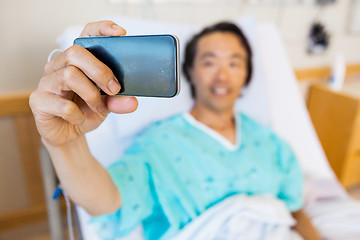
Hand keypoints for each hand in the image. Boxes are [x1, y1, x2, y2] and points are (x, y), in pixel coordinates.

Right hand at [29, 21, 137, 145]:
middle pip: (75, 52)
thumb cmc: (85, 112)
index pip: (85, 35)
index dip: (101, 29)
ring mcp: (47, 82)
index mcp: (77, 61)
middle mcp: (58, 66)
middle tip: (114, 89)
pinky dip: (78, 114)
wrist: (67, 134)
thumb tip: (132, 102)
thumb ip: (117, 101)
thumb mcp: (106, 105)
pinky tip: (80, 118)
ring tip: (99, 109)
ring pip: (69, 75)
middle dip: (100, 71)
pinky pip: (63, 104)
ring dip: (91, 95)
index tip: (120, 33)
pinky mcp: (38, 100)